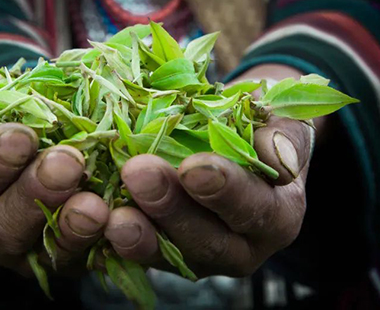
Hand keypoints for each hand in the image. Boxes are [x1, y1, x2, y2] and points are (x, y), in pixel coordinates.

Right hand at [0, 70, 109, 276]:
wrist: (41, 129)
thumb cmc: (1, 112)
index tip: (22, 136)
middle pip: (5, 226)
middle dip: (37, 192)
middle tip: (68, 162)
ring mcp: (29, 252)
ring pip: (48, 251)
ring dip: (73, 227)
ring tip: (95, 203)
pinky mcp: (70, 259)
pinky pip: (88, 258)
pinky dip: (106, 242)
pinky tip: (121, 220)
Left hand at [103, 64, 314, 277]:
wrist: (241, 140)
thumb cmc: (263, 128)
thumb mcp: (283, 124)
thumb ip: (284, 141)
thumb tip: (279, 160)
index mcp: (277, 217)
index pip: (254, 209)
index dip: (225, 190)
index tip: (194, 167)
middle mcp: (240, 247)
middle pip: (207, 239)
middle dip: (170, 208)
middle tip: (138, 172)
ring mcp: (201, 256)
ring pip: (170, 254)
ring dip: (139, 234)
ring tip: (112, 213)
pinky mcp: (167, 254)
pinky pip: (142, 252)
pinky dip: (117, 239)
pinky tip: (95, 220)